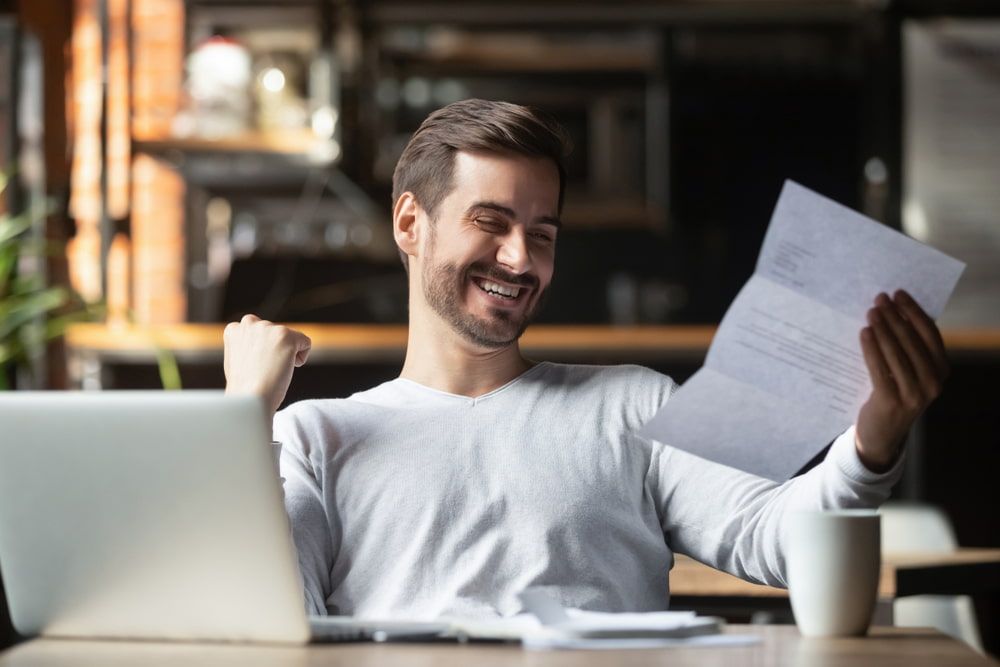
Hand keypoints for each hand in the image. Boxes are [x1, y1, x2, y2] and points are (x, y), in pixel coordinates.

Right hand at [223, 314, 311, 420]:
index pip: (260, 334)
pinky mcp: (286, 335)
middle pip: (276, 335)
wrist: (250, 400)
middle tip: (263, 371)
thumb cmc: (244, 389)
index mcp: (235, 329)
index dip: (262, 354)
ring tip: (271, 371)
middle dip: (275, 352)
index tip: (254, 368)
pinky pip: (306, 343)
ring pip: (291, 339)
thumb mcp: (238, 361)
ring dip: (286, 356)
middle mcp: (250, 323)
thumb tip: (265, 345)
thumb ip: (249, 346)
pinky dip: (300, 359)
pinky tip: (285, 369)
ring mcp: (268, 328)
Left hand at [855, 290, 947, 471]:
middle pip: (912, 341)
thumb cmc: (892, 394)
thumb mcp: (907, 373)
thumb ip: (907, 349)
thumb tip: (893, 311)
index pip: (929, 334)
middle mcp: (933, 382)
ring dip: (883, 329)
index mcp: (941, 371)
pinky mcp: (892, 401)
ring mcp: (914, 394)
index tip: (898, 294)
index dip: (914, 312)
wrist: (881, 435)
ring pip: (896, 353)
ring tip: (871, 312)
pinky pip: (880, 368)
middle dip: (895, 317)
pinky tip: (864, 333)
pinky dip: (872, 348)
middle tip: (879, 299)